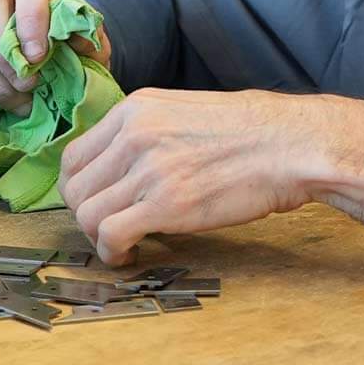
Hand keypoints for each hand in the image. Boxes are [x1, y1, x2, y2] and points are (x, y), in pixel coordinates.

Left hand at [58, 88, 339, 263]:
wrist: (289, 145)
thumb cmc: (248, 133)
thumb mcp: (183, 111)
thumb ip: (145, 132)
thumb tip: (120, 165)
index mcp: (135, 109)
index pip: (73, 155)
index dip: (79, 188)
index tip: (95, 203)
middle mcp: (133, 134)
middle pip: (74, 187)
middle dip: (85, 215)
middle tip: (108, 229)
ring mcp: (148, 169)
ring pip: (86, 213)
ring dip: (97, 238)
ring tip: (122, 244)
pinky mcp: (166, 205)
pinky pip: (111, 235)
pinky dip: (112, 252)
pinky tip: (130, 255)